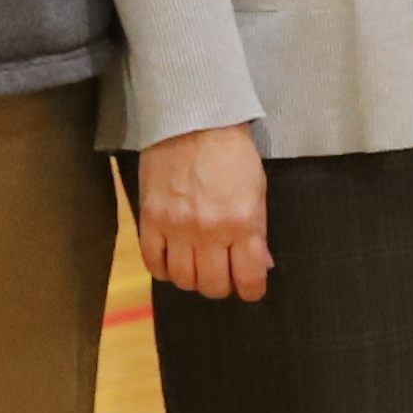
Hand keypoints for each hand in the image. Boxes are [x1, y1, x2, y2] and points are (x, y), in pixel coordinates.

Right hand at [137, 121, 273, 302]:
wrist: (192, 122)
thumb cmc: (232, 153)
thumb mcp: (257, 190)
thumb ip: (258, 231)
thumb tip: (261, 264)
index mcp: (243, 223)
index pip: (249, 278)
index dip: (251, 290)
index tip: (249, 288)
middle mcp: (210, 231)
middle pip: (213, 285)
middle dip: (221, 287)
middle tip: (223, 276)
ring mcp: (177, 228)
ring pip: (183, 280)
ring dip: (193, 280)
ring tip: (197, 267)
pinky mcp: (151, 220)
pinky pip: (153, 263)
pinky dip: (164, 270)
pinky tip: (172, 261)